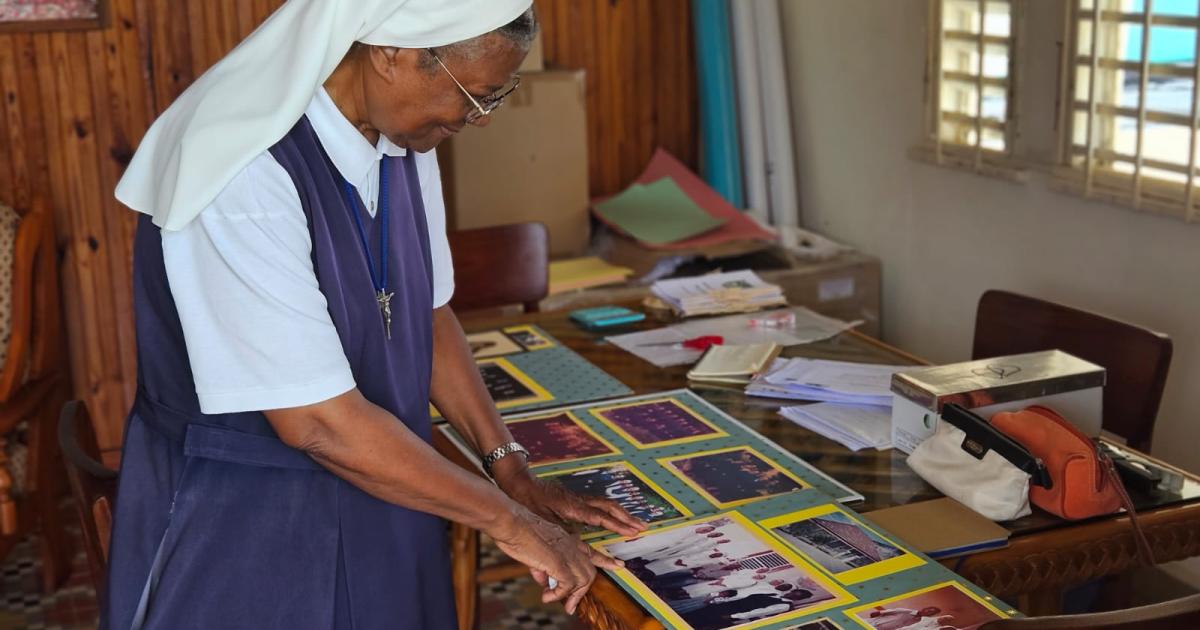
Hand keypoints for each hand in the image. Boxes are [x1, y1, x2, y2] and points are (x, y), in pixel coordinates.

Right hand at [488, 504, 623, 613]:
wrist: (510, 522)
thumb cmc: (516, 533)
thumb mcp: (533, 553)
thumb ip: (542, 568)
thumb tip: (544, 583)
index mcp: (566, 540)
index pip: (591, 551)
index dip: (606, 560)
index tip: (619, 565)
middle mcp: (571, 546)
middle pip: (590, 572)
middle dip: (583, 592)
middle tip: (571, 606)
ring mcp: (567, 553)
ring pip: (584, 579)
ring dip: (572, 596)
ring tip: (563, 606)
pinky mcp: (558, 562)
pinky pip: (567, 585)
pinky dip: (559, 595)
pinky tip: (547, 596)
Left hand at [497, 468, 646, 537]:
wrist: (519, 481)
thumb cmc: (526, 502)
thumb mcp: (535, 524)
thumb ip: (545, 545)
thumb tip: (546, 576)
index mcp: (571, 506)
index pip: (599, 516)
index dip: (616, 525)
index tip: (632, 532)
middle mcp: (579, 501)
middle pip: (609, 506)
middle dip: (627, 518)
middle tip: (643, 527)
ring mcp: (578, 498)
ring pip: (606, 503)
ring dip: (622, 514)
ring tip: (636, 523)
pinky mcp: (576, 499)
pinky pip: (600, 504)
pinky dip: (612, 511)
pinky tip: (617, 517)